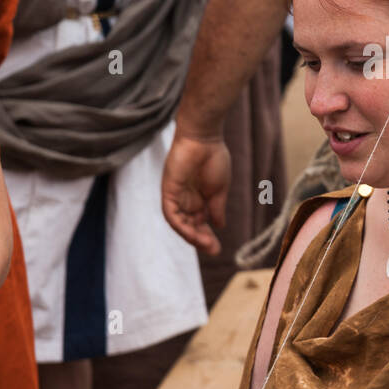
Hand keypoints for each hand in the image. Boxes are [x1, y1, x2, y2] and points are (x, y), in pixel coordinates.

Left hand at [162, 134, 230, 254]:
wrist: (204, 138)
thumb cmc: (214, 158)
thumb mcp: (219, 189)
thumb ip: (217, 208)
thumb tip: (219, 226)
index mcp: (199, 199)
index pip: (200, 224)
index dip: (207, 237)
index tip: (217, 248)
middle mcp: (186, 200)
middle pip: (190, 226)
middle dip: (200, 240)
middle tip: (213, 250)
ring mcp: (176, 196)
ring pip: (180, 223)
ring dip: (191, 235)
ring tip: (205, 244)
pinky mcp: (168, 191)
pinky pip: (171, 213)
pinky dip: (180, 224)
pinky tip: (191, 232)